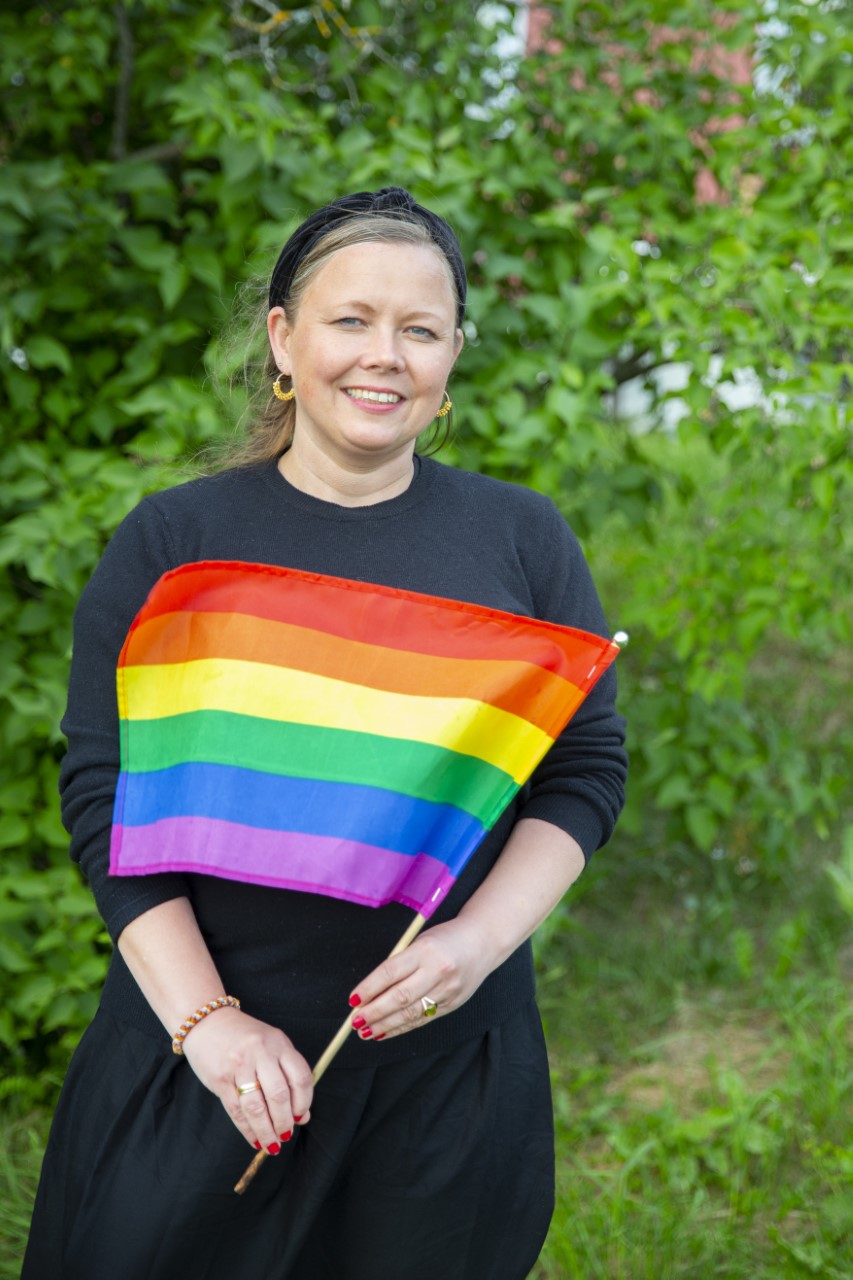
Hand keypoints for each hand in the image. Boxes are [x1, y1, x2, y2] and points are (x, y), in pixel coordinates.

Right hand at [182, 1007, 313, 1152]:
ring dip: (267, 1131)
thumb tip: (303, 1115)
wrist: (206, 1021)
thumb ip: (288, 1075)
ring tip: (272, 1144)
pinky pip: (236, 1111)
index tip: (301, 1116)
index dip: (304, 1102)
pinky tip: (254, 1139)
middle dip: (285, 1122)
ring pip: (257, 1107)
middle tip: (286, 1135)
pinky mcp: (220, 1079)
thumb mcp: (271, 1045)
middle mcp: (260, 1052)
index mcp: (278, 1043)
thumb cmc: (244, 1037)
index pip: (300, 1077)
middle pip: (279, 1095)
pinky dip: (247, 1130)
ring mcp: (239, 1065)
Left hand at [348, 919, 491, 1041]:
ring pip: (410, 1013)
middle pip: (399, 997)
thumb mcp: (420, 941)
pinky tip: (384, 1032)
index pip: (391, 972)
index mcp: (426, 950)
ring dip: (384, 1025)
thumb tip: (371, 991)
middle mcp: (437, 971)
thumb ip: (400, 962)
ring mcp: (447, 991)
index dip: (369, 988)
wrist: (483, 942)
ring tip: (365, 1031)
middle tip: (355, 1021)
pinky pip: (422, 1020)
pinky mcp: (452, 1004)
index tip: (353, 1000)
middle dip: (374, 1012)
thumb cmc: (446, 938)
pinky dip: (401, 1028)